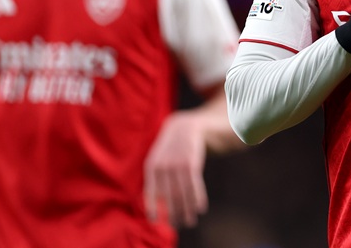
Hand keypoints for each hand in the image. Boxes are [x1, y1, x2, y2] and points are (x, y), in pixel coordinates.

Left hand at [144, 111, 208, 227]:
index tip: (156, 222)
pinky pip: (194, 183)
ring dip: (187, 209)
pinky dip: (198, 197)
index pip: (150, 192)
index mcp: (151, 166)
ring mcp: (177, 163)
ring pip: (182, 192)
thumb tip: (156, 201)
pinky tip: (200, 208)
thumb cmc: (171, 146)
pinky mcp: (192, 162)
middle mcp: (163, 166)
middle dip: (174, 213)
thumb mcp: (158, 157)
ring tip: (190, 221)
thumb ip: (156, 177)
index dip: (152, 208)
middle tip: (178, 225)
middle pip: (169, 196)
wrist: (186, 125)